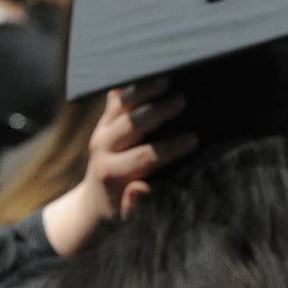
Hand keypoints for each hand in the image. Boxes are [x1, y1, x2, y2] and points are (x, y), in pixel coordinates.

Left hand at [84, 80, 198, 219]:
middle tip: (183, 100)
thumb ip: (135, 205)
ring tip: (166, 79)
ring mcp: (101, 131)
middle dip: (157, 112)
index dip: (169, 148)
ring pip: (120, 106)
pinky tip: (146, 69)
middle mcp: (103, 148)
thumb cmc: (119, 210)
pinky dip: (129, 84)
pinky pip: (115, 98)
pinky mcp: (103, 121)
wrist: (93, 201)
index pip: (144, 156)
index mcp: (112, 172)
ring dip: (143, 91)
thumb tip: (141, 188)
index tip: (194, 139)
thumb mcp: (127, 217)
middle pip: (131, 125)